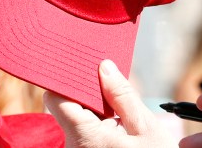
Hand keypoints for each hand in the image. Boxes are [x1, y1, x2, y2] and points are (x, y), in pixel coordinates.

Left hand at [44, 60, 172, 147]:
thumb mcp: (145, 127)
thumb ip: (122, 96)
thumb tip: (104, 67)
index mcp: (85, 138)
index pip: (56, 99)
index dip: (67, 78)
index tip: (81, 64)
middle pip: (66, 109)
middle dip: (88, 94)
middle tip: (110, 84)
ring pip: (75, 121)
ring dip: (95, 110)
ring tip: (119, 110)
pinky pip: (82, 134)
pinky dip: (97, 124)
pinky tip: (116, 124)